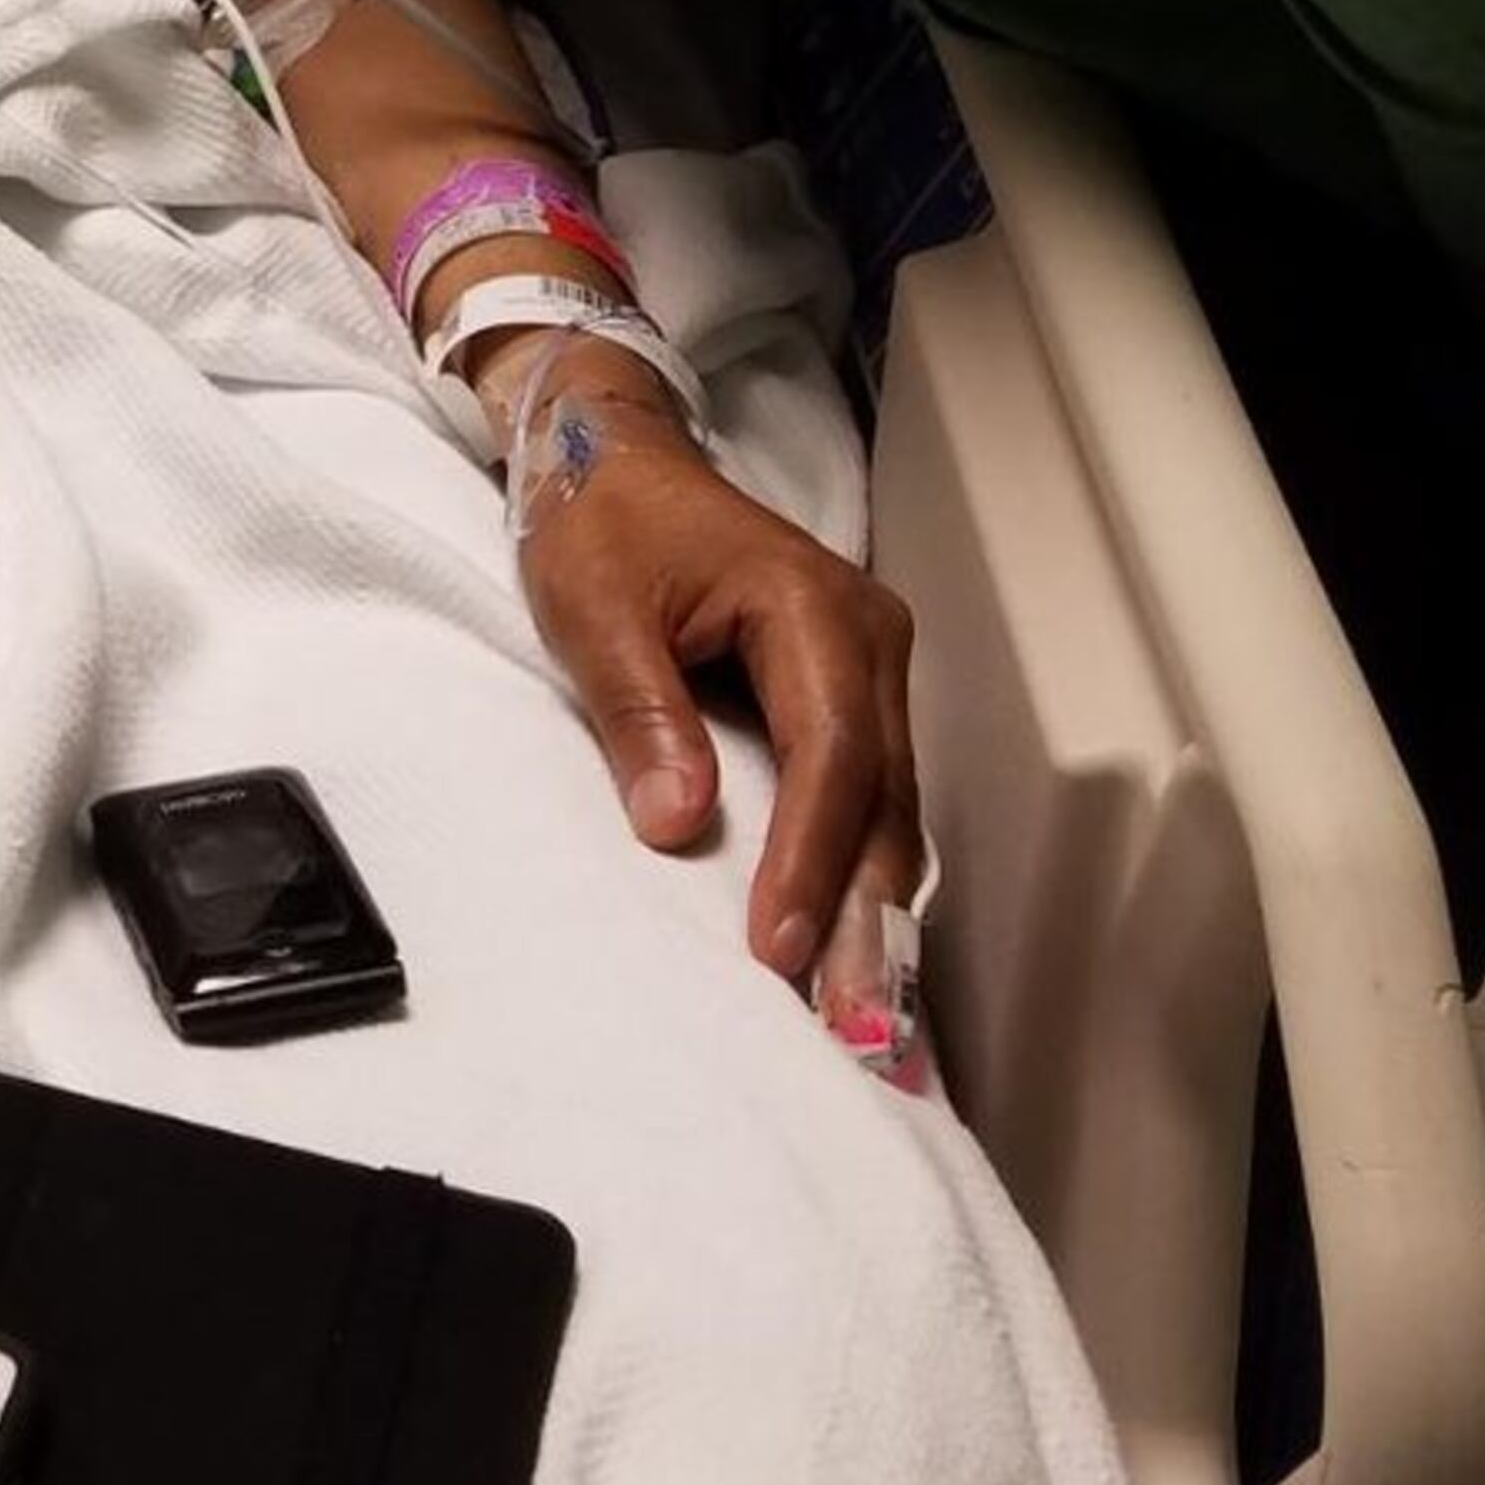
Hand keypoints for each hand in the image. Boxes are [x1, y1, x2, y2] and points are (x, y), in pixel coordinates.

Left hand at [503, 380, 922, 990]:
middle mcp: (866, 637)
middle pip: (882, 796)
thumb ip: (642, 713)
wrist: (611, 458)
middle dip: (862, 914)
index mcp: (811, 606)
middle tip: (853, 1026)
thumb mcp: (595, 610)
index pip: (830, 756)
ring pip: (889, 806)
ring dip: (870, 907)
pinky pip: (868, 793)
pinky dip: (857, 869)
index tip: (778, 949)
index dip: (809, 860)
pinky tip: (846, 944)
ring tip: (857, 1013)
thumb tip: (680, 823)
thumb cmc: (600, 523)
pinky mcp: (850, 694)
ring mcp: (869, 666)